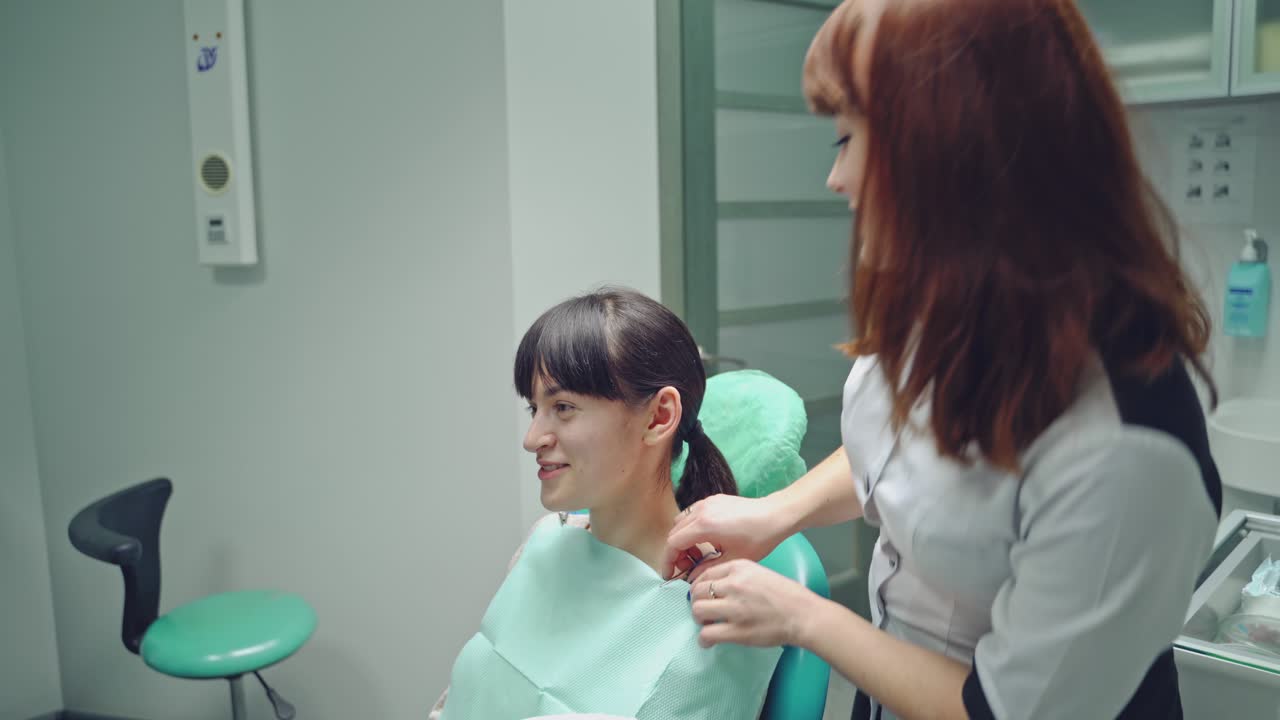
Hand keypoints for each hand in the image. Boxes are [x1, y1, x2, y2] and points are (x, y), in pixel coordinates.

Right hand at [662, 494, 791, 582]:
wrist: (776, 515)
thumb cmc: (758, 537)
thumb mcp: (732, 559)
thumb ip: (707, 569)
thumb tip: (691, 578)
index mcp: (704, 525)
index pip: (673, 543)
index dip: (668, 560)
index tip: (669, 574)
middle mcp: (701, 511)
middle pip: (674, 533)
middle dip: (676, 552)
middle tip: (687, 568)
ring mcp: (706, 503)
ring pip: (681, 522)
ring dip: (683, 539)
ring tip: (698, 555)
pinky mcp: (713, 500)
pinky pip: (692, 514)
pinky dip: (692, 529)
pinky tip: (706, 540)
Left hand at [688, 559, 821, 648]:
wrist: (803, 614)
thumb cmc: (786, 595)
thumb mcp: (759, 573)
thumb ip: (737, 577)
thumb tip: (715, 588)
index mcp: (739, 567)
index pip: (705, 574)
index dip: (698, 586)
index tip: (700, 594)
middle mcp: (733, 585)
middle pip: (697, 591)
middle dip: (696, 602)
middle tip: (704, 610)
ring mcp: (734, 608)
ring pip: (698, 610)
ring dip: (699, 619)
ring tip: (707, 624)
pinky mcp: (737, 631)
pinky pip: (707, 634)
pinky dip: (704, 639)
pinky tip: (709, 640)